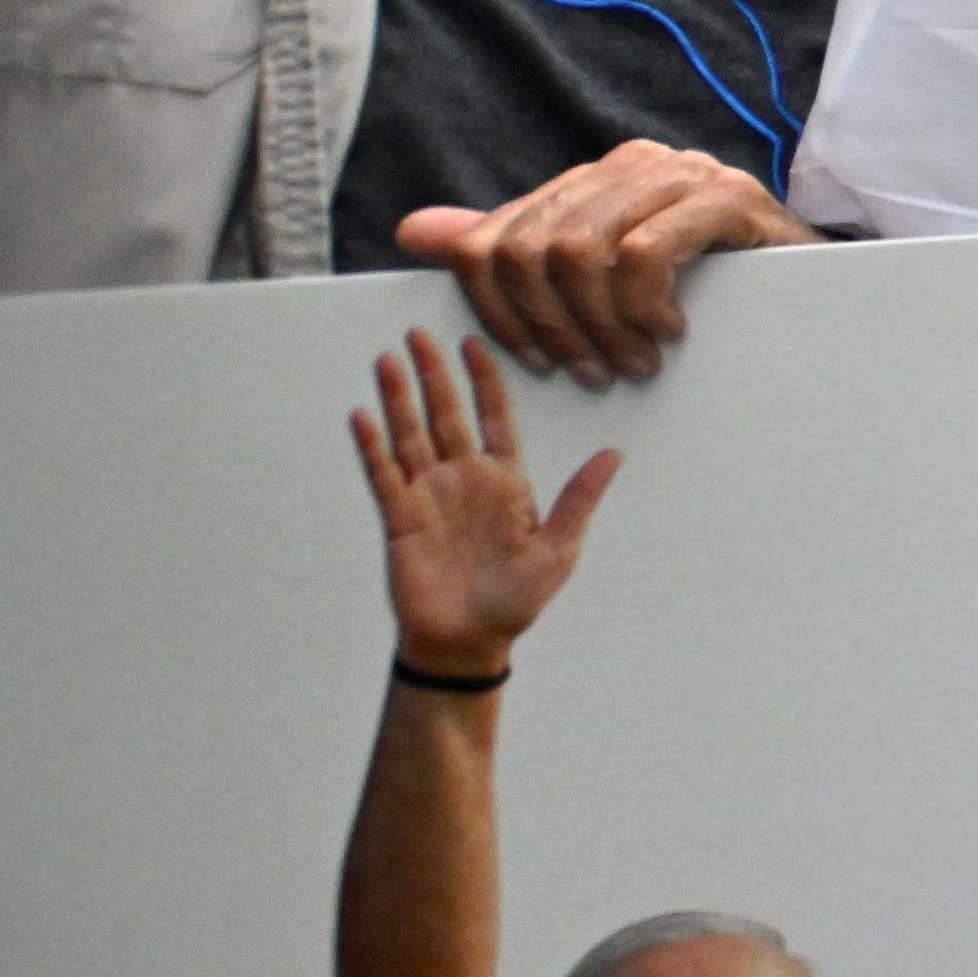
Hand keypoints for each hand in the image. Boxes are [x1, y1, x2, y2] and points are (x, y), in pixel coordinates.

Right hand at [351, 333, 617, 682]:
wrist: (469, 642)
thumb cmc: (516, 600)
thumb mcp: (557, 550)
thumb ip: (579, 499)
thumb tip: (615, 454)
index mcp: (505, 481)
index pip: (495, 418)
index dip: (485, 381)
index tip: (474, 343)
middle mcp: (465, 479)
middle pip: (446, 415)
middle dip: (434, 374)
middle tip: (418, 334)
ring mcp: (430, 496)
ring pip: (411, 435)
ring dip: (399, 399)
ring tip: (387, 360)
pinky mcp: (400, 519)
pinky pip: (384, 475)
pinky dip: (373, 446)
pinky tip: (362, 415)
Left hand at [395, 140, 817, 383]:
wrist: (813, 289)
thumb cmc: (706, 292)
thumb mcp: (601, 277)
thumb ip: (513, 250)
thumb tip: (416, 231)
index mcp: (593, 177)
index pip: (500, 238)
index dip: (500, 310)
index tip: (535, 363)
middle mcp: (631, 163)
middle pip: (534, 248)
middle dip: (555, 328)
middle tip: (595, 373)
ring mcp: (681, 175)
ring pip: (582, 251)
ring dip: (601, 326)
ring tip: (635, 362)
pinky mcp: (727, 198)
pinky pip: (645, 252)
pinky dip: (645, 306)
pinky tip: (670, 331)